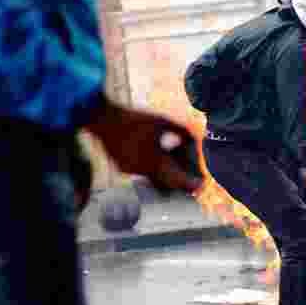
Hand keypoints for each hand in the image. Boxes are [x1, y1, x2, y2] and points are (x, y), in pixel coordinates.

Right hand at [84, 97, 203, 195]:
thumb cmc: (135, 118)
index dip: (191, 184)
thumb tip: (193, 139)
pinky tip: (152, 154)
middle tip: (190, 180)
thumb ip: (181, 131)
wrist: (105, 120)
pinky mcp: (123, 169)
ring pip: (153, 180)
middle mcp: (143, 171)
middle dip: (179, 183)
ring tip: (171, 163)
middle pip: (167, 186)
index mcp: (155, 160)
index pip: (178, 180)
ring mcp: (131, 172)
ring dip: (164, 176)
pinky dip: (151, 168)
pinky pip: (142, 173)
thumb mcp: (162, 121)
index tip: (201, 184)